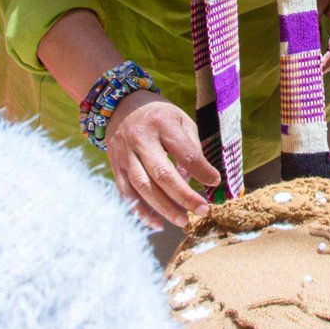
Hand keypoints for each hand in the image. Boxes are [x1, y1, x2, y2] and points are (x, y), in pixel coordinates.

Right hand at [105, 91, 220, 230]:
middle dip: (184, 196)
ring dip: (164, 208)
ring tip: (183, 221)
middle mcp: (141, 140)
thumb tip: (194, 179)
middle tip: (202, 211)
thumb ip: (191, 147)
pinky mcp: (115, 167)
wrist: (120, 105)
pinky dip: (141, 212)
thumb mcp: (180, 119)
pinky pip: (126, 194)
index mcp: (162, 124)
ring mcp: (125, 154)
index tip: (215, 182)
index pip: (185, 152)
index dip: (202, 170)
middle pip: (162, 174)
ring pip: (143, 187)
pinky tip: (157, 223)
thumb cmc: (159, 115)